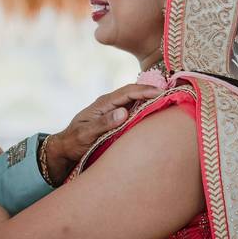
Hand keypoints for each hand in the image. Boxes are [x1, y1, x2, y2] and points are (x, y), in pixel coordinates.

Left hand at [46, 84, 165, 183]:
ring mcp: (112, 110)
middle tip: (172, 91)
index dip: (145, 90)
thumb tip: (124, 112)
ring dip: (149, 98)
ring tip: (168, 98)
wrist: (65, 148)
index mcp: (103, 104)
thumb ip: (104, 123)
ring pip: (134, 100)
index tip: (161, 91)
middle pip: (133, 92)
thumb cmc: (74, 142)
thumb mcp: (87, 135)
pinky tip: (155, 110)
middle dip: (151, 90)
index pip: (127, 92)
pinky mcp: (115, 118)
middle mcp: (109, 104)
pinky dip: (144, 107)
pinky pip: (132, 109)